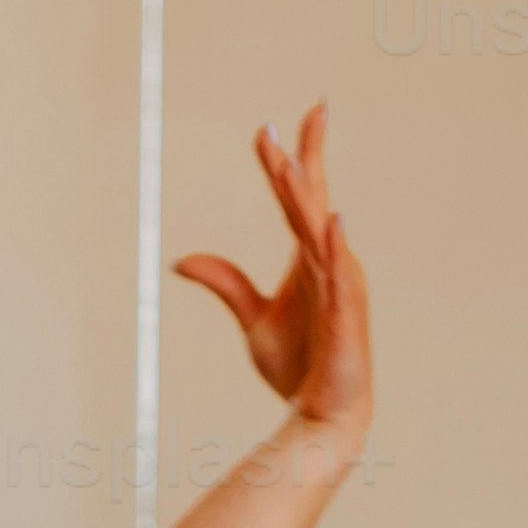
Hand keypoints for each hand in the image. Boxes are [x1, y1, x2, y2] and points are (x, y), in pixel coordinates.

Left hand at [175, 102, 371, 434]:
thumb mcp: (252, 319)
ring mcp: (341, 285)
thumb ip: (225, 283)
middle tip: (308, 112)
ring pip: (319, 230)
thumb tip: (183, 260)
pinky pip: (338, 275)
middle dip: (305, 157)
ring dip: (306, 195)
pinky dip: (334, 247)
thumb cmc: (298, 367)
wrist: (320, 415)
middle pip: (313, 200)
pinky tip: (331, 220)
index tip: (277, 124)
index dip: (291, 160)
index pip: (300, 199)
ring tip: (294, 159)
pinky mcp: (345, 315)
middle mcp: (329, 262)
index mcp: (310, 259)